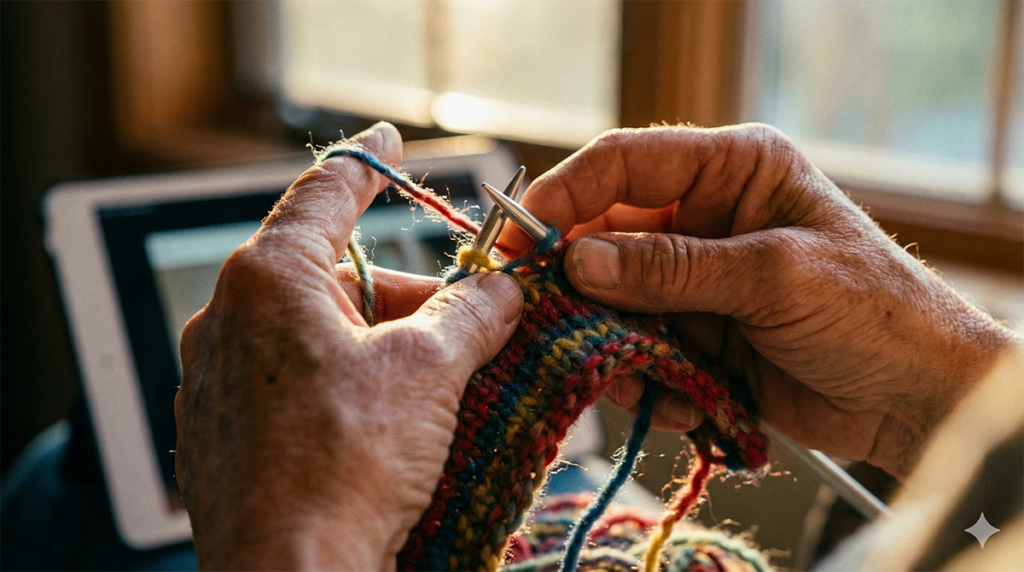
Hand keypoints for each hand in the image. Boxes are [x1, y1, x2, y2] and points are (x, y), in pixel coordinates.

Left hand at [174, 122, 523, 570]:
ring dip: (382, 348)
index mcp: (269, 278)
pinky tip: (386, 429)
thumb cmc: (344, 469)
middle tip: (467, 322)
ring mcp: (221, 379)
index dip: (369, 163)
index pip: (325, 192)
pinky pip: (296, 382)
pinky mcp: (228, 432)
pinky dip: (346, 386)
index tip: (387, 141)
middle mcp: (229, 318)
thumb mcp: (430, 371)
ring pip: (318, 334)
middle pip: (335, 275)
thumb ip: (472, 310)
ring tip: (437, 394)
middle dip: (405, 294)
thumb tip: (503, 288)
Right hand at [499, 124, 1019, 477]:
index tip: (525, 238)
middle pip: (605, 236)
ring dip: (609, 340)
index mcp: (732, 172)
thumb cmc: (875, 313)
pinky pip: (635, 347)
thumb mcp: (774, 278)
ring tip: (635, 378)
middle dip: (577, 282)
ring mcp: (695, 281)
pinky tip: (677, 400)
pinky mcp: (694, 334)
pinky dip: (640, 377)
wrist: (917, 400)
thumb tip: (580, 260)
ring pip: (611, 300)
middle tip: (548, 320)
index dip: (567, 194)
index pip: (626, 163)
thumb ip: (673, 269)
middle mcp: (704, 219)